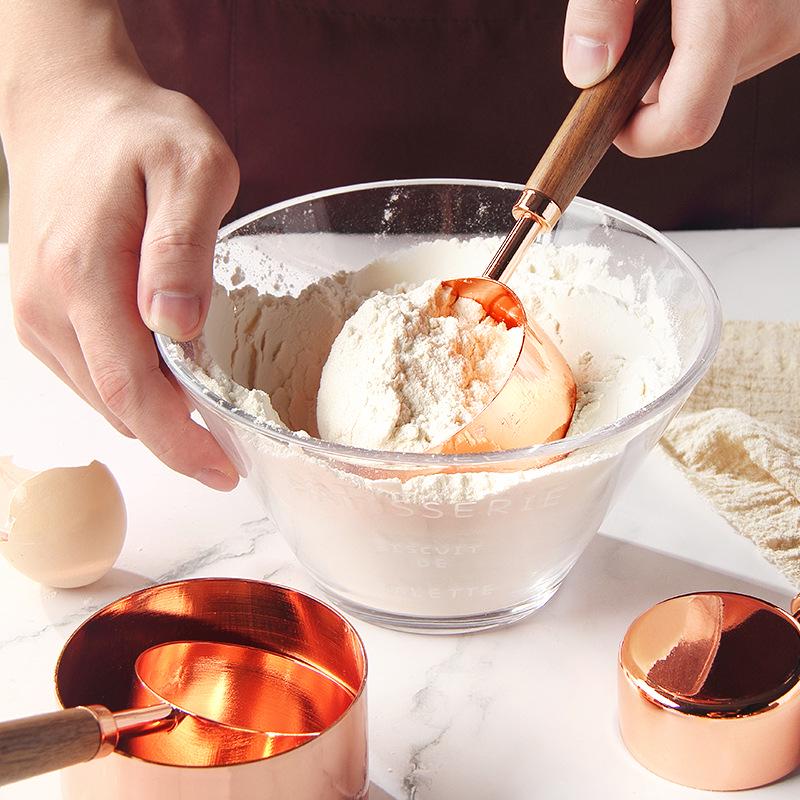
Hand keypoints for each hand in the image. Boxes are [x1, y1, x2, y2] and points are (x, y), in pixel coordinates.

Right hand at [3, 58, 239, 489]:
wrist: (69, 111)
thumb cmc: (137, 134)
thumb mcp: (189, 168)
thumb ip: (183, 247)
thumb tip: (175, 328)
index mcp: (85, 275)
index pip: (132, 390)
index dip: (179, 441)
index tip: (223, 470)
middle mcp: (48, 306)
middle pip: (116, 406)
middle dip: (174, 441)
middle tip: (229, 454)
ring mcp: (37, 315)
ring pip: (102, 398)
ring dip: (154, 417)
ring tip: (207, 414)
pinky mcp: (39, 316)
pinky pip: (89, 376)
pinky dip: (131, 392)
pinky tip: (167, 379)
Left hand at [562, 0, 799, 155]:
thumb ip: (601, 8)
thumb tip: (586, 71)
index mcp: (732, 19)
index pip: (683, 125)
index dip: (638, 136)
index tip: (610, 118)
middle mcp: (773, 30)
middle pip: (693, 101)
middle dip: (651, 81)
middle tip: (638, 20)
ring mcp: (790, 27)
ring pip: (714, 75)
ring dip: (678, 53)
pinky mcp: (794, 19)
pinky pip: (739, 47)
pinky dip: (707, 33)